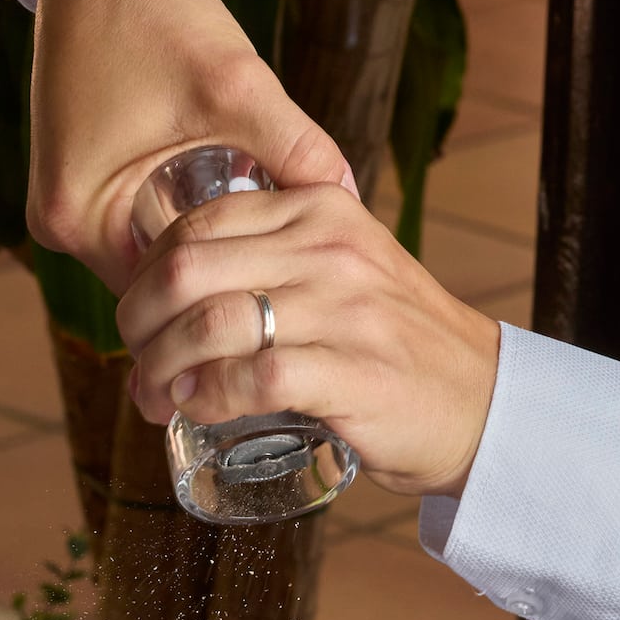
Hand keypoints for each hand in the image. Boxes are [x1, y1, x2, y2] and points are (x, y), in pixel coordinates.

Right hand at [27, 0, 353, 292]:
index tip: (272, 300)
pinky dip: (174, 222)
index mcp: (75, 218)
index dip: (218, 300)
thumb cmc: (157, 13)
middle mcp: (55, 224)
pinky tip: (222, 214)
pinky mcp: (73, 180)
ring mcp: (59, 204)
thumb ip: (295, 146)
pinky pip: (131, 224)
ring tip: (256, 251)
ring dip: (195, 252)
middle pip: (151, 283)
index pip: (160, 298)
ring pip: (144, 254)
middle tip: (276, 280)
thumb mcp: (235, 87)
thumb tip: (352, 200)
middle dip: (210, 278)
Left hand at [116, 184, 501, 498]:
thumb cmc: (397, 348)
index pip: (199, 222)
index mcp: (321, 210)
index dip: (147, 274)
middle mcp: (330, 250)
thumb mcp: (345, 271)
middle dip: (140, 323)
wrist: (481, 403)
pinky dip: (210, 397)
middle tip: (137, 366)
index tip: (139, 319)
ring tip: (155, 398)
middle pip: (190, 269)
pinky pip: (254, 378)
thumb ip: (281, 259)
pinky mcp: (353, 373)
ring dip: (163, 368)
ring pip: (212, 322)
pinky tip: (197, 409)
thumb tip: (181, 284)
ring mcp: (344, 311)